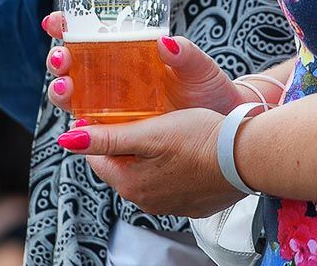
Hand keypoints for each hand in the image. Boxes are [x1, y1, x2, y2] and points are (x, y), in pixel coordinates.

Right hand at [42, 12, 258, 114]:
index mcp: (127, 51)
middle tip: (62, 60)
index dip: (65, 26)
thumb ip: (185, 54)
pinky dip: (80, 127)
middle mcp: (112, 76)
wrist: (221, 128)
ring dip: (61, 91)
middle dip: (58, 60)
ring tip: (66, 89)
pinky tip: (79, 124)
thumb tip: (165, 42)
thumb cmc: (207, 88)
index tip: (55, 22)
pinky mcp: (117, 131)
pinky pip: (91, 129)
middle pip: (71, 65)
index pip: (87, 34)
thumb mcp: (199, 68)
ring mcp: (112, 104)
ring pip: (74, 96)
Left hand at [56, 108, 244, 217]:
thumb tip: (67, 140)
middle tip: (136, 115)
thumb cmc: (200, 139)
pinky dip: (172, 164)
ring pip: (147, 174)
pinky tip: (184, 146)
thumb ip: (109, 137)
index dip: (99, 132)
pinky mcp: (194, 202)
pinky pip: (172, 181)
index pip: (98, 158)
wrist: (248, 158)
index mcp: (131, 185)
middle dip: (124, 143)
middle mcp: (148, 201)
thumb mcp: (150, 133)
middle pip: (122, 166)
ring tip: (161, 126)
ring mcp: (172, 205)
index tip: (106, 111)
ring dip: (148, 154)